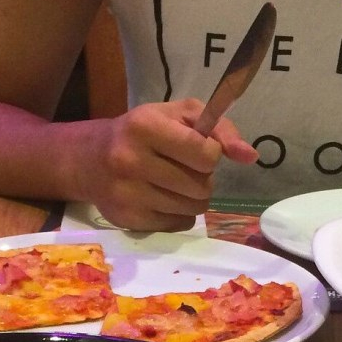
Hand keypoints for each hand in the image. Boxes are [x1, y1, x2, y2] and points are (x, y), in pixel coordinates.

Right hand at [82, 99, 256, 231]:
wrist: (89, 159)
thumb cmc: (143, 132)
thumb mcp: (179, 115)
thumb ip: (220, 129)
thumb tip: (251, 156)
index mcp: (145, 126)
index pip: (205, 153)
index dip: (210, 154)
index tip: (197, 150)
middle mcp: (131, 159)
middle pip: (202, 186)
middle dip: (201, 178)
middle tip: (182, 168)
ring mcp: (127, 193)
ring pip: (193, 208)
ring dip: (192, 198)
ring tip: (172, 183)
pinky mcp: (128, 220)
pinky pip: (178, 225)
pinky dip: (178, 215)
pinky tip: (160, 199)